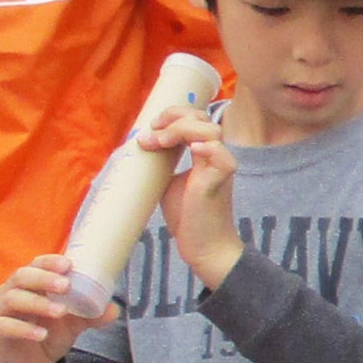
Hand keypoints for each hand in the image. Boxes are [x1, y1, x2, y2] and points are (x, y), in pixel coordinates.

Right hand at [0, 255, 110, 362]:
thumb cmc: (47, 332)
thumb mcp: (72, 324)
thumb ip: (90, 315)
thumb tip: (114, 309)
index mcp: (31, 284)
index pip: (36, 264)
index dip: (49, 262)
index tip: (68, 264)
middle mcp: (12, 292)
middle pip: (22, 277)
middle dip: (44, 278)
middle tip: (66, 286)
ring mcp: (2, 311)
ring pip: (13, 299)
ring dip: (38, 303)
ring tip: (60, 311)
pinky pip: (5, 326)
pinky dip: (24, 329)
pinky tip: (41, 334)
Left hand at [157, 105, 243, 290]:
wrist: (205, 246)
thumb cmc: (188, 217)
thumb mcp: (168, 182)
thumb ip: (163, 162)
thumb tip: (141, 146)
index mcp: (205, 154)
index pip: (195, 119)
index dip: (173, 116)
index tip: (151, 127)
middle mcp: (215, 156)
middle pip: (202, 118)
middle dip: (175, 116)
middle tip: (153, 129)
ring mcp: (220, 167)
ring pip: (210, 131)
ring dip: (182, 130)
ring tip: (159, 141)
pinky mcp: (220, 181)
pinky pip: (221, 157)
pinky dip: (208, 148)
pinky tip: (193, 148)